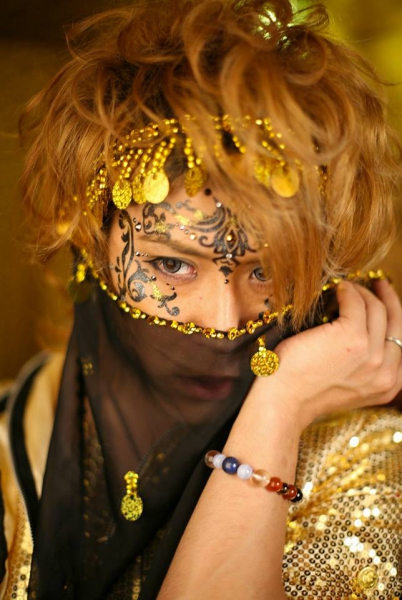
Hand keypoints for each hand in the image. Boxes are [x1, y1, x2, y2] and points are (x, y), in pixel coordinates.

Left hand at [251, 279, 401, 430]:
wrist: (284, 400)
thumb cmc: (304, 389)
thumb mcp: (347, 384)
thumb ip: (363, 366)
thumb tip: (363, 331)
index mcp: (388, 385)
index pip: (400, 342)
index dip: (393, 317)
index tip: (383, 301)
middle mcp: (386, 372)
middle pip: (396, 322)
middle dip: (388, 298)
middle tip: (378, 283)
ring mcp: (371, 354)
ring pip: (378, 310)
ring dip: (364, 292)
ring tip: (349, 287)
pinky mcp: (352, 337)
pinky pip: (356, 303)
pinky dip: (348, 291)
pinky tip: (338, 289)